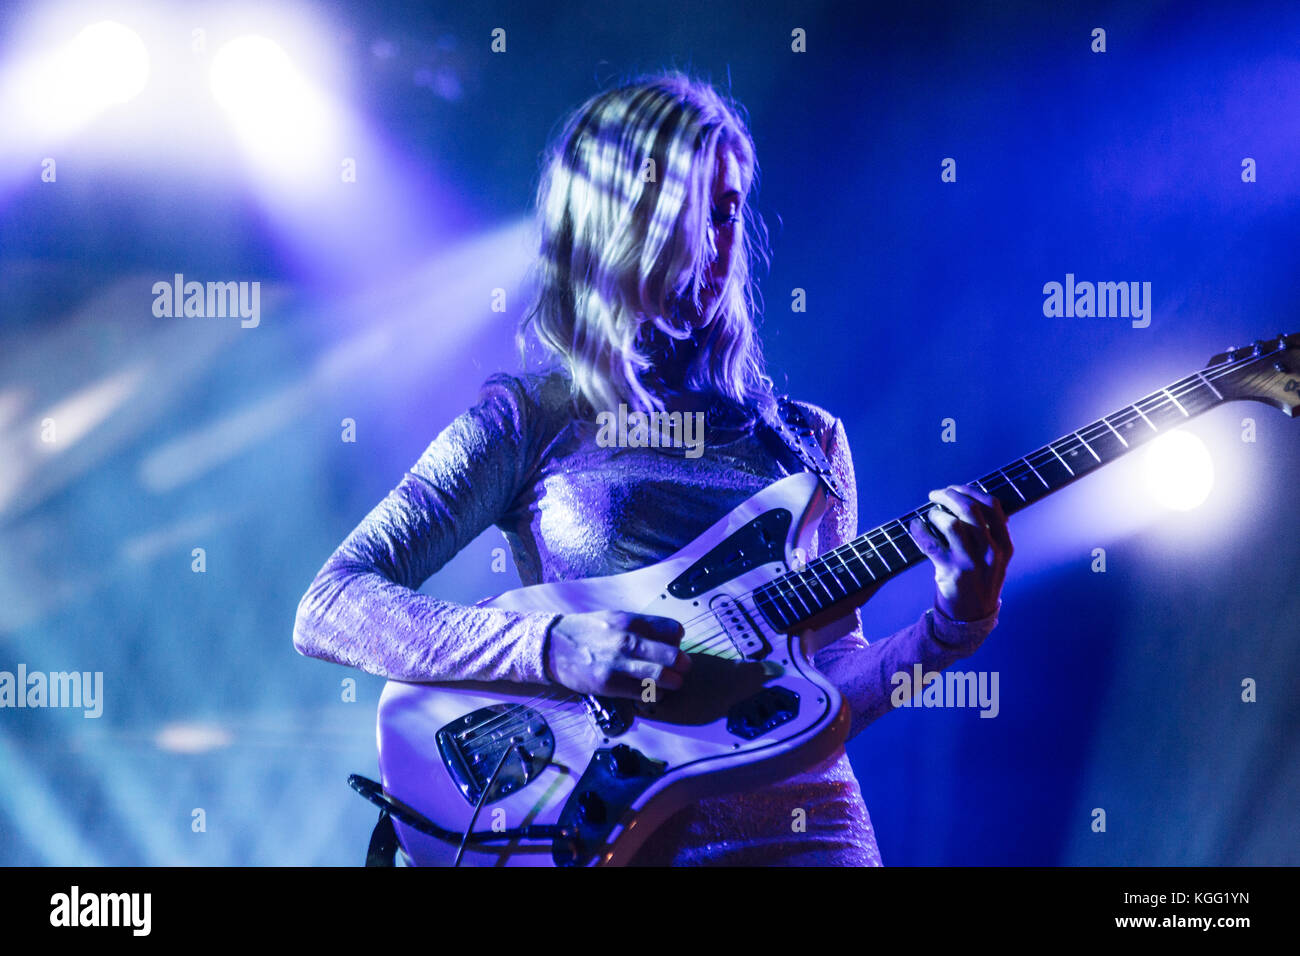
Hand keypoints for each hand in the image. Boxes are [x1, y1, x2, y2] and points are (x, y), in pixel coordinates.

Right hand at [544, 610, 690, 698]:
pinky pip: (644, 693)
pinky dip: (655, 694)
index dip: (678, 640)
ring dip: (673, 682)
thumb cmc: (586, 631)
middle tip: (682, 668)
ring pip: (662, 676)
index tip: (674, 645)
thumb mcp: (614, 618)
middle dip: (683, 664)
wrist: (552, 646)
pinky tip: (652, 691)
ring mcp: (618, 664)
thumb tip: (670, 639)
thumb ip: (641, 627)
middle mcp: (627, 640)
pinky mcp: (610, 685)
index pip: (673, 630)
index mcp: (631, 620)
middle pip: (673, 655)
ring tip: (672, 682)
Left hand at [907, 483, 1012, 621]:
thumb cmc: (979, 580)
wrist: (972, 617)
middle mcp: (991, 552)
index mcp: (1004, 545)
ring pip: (952, 523)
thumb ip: (988, 533)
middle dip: (950, 495)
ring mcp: (971, 563)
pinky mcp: (951, 573)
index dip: (971, 491)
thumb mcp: (994, 558)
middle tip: (936, 494)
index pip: (993, 506)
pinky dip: (919, 530)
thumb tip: (966, 500)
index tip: (955, 488)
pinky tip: (915, 526)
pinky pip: (931, 544)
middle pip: (970, 510)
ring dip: (937, 513)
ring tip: (931, 515)